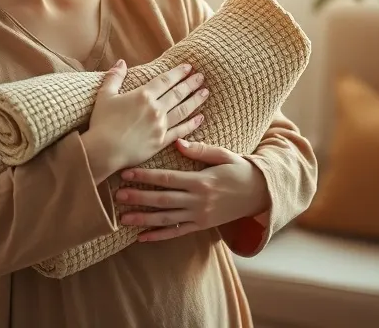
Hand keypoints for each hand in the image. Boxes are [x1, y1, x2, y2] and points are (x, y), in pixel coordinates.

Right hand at [82, 60, 208, 181]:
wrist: (104, 151)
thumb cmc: (101, 123)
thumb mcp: (104, 96)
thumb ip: (114, 77)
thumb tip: (121, 62)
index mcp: (143, 96)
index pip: (165, 80)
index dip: (178, 73)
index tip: (189, 67)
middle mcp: (156, 109)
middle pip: (178, 93)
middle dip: (191, 84)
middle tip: (202, 77)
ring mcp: (161, 126)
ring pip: (183, 110)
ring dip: (195, 100)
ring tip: (205, 92)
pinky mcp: (161, 142)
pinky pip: (180, 131)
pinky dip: (191, 124)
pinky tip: (200, 118)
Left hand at [114, 140, 270, 241]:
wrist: (261, 194)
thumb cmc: (240, 169)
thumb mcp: (223, 155)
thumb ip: (200, 150)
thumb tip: (177, 141)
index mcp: (201, 181)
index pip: (168, 178)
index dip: (146, 176)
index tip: (126, 173)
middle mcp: (198, 201)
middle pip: (163, 200)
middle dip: (139, 198)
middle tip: (117, 196)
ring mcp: (200, 216)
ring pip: (166, 219)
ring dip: (143, 219)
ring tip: (123, 218)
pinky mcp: (202, 226)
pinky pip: (177, 232)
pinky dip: (159, 236)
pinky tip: (141, 237)